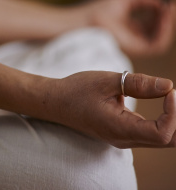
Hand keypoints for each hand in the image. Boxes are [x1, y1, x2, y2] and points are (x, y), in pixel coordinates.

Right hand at [51, 71, 175, 147]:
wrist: (57, 102)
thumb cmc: (77, 90)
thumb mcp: (106, 81)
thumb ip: (137, 84)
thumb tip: (169, 86)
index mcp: (119, 128)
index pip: (162, 133)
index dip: (173, 114)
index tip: (169, 91)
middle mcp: (124, 139)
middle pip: (167, 140)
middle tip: (174, 95)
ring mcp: (123, 137)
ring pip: (161, 138)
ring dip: (172, 119)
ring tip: (172, 98)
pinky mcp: (121, 132)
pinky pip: (150, 132)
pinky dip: (163, 119)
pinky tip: (164, 103)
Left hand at [71, 0, 173, 56]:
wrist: (82, 21)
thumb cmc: (96, 11)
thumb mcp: (123, 1)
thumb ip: (143, 0)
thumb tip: (160, 1)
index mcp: (128, 28)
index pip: (151, 23)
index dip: (162, 12)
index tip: (169, 0)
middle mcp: (132, 38)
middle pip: (157, 31)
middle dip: (167, 18)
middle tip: (172, 3)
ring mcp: (133, 46)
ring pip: (160, 40)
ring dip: (168, 24)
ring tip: (170, 8)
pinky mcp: (132, 51)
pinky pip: (156, 46)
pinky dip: (164, 32)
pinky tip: (165, 16)